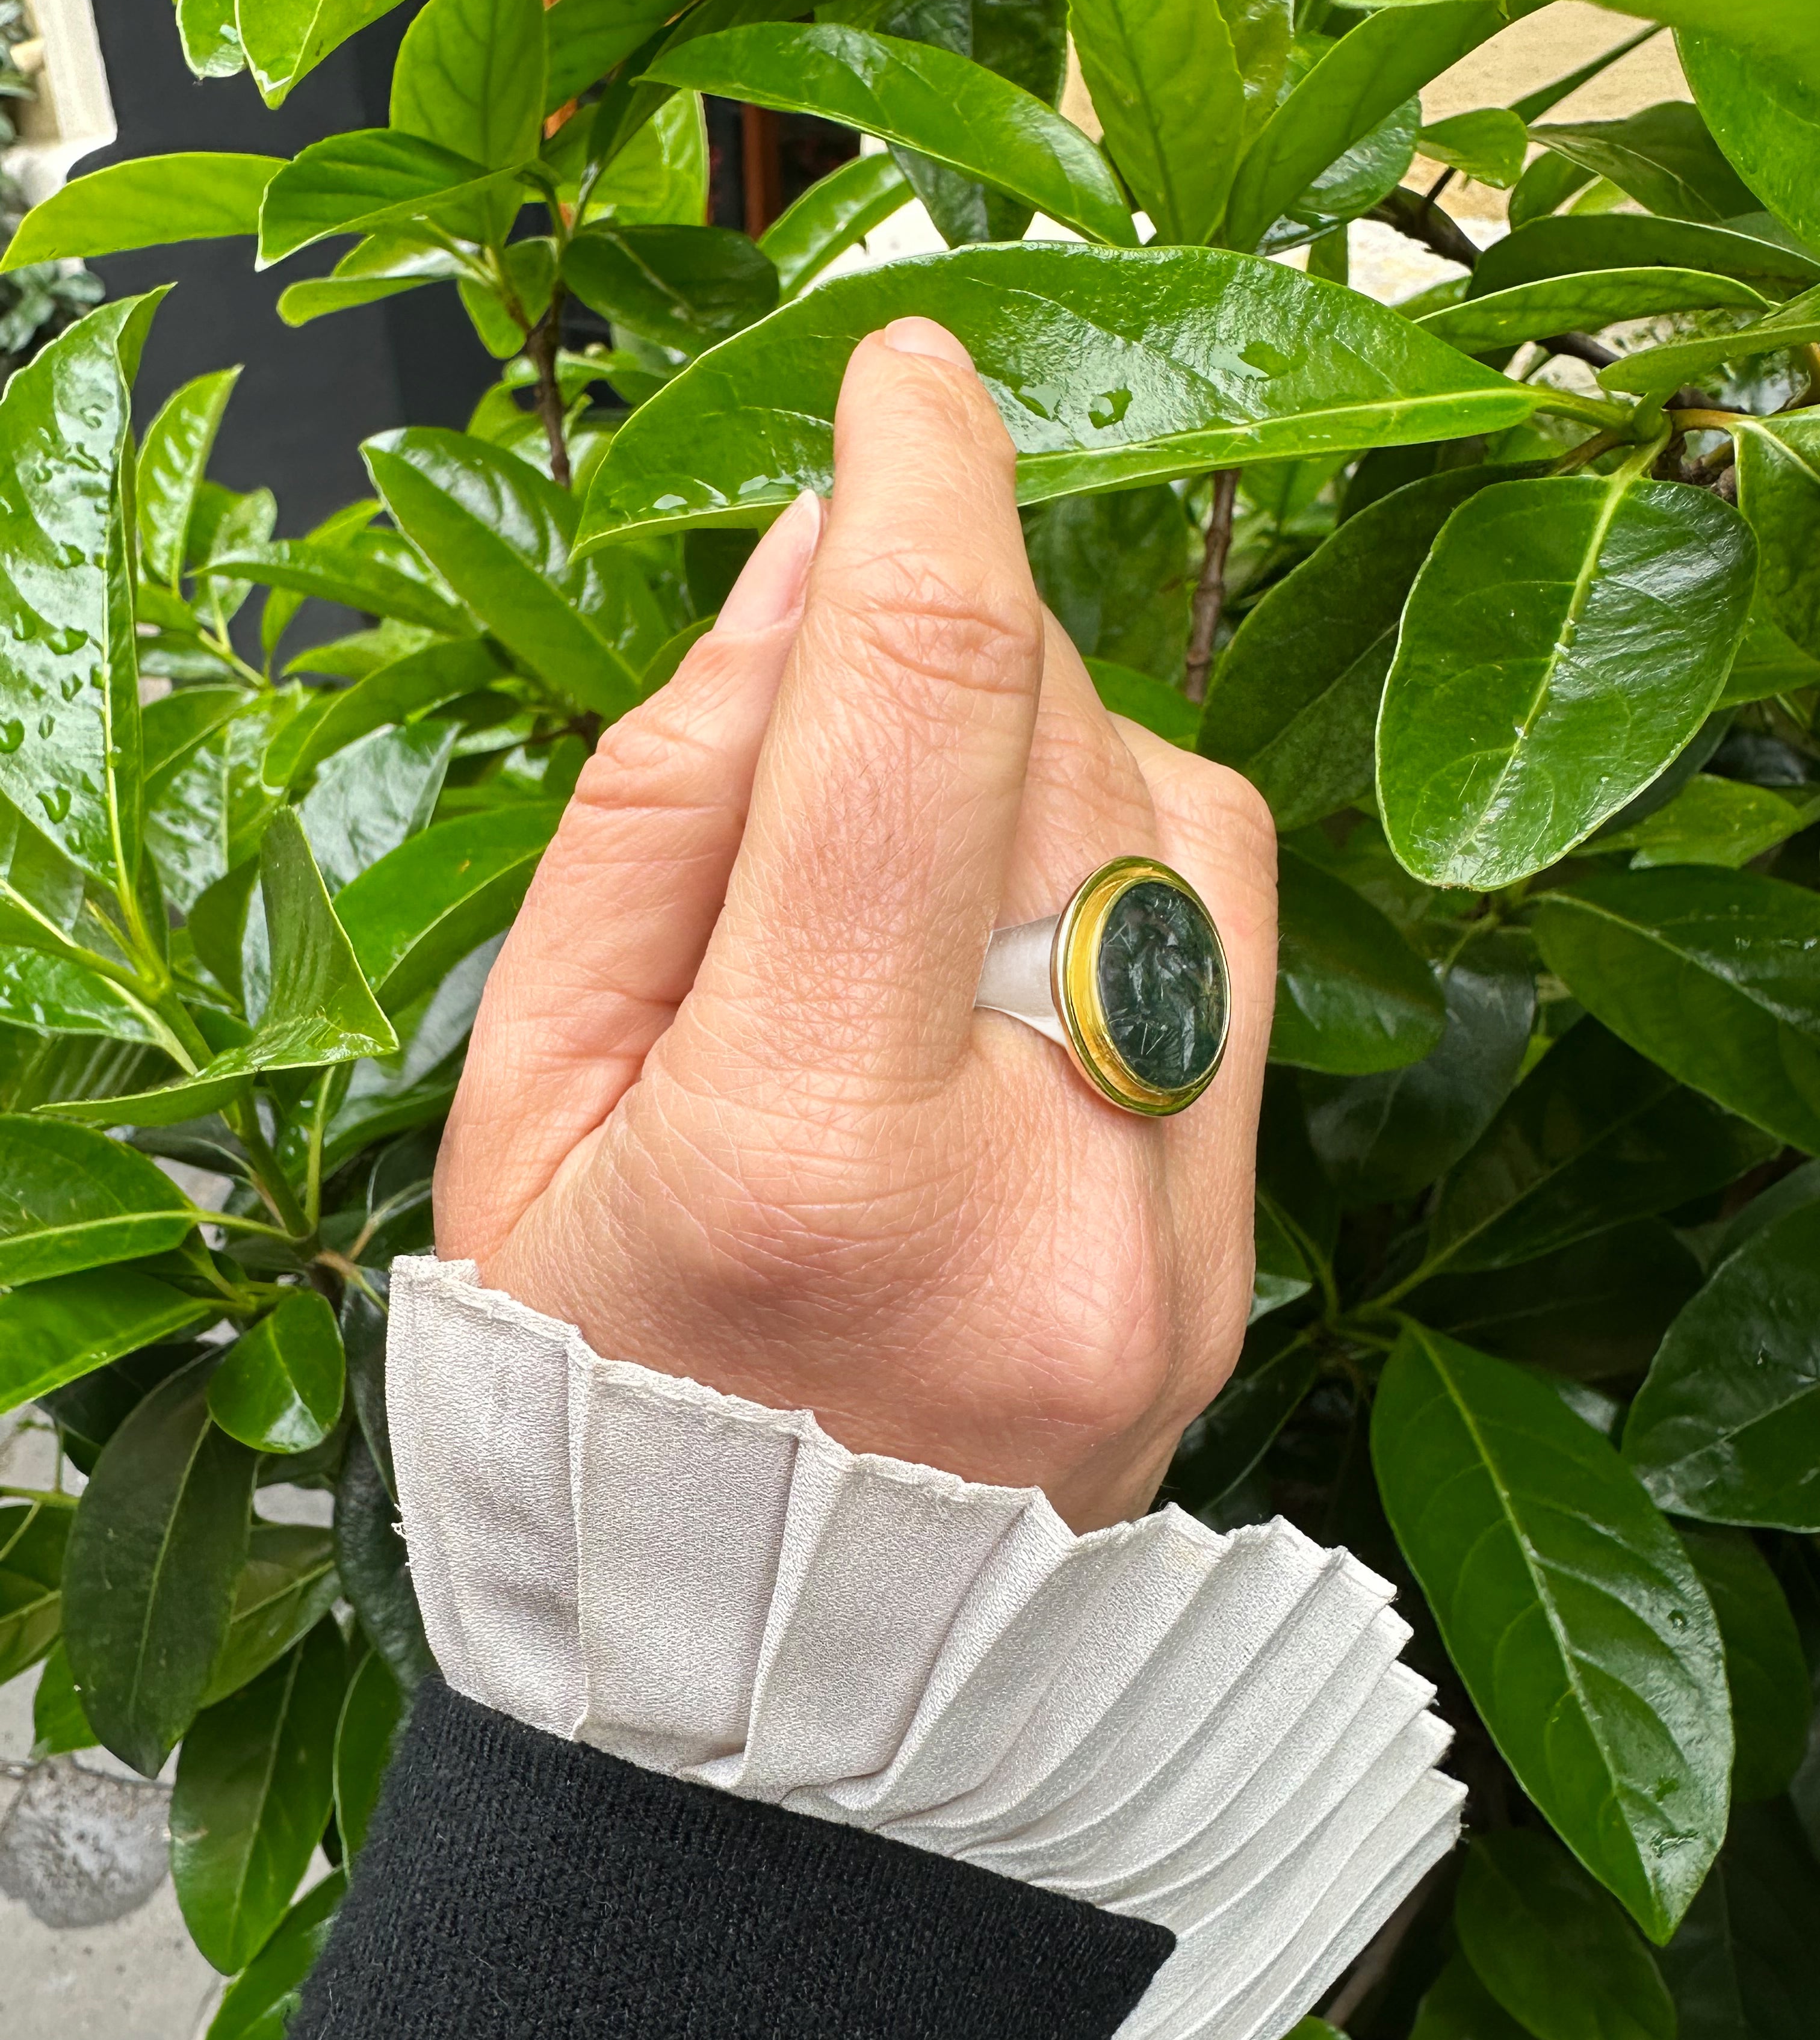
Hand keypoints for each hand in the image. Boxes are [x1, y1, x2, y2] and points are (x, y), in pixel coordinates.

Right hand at [436, 320, 1276, 1531]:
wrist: (758, 1671)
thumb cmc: (598, 1381)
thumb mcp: (534, 1094)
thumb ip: (670, 805)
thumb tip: (814, 562)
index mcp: (803, 1150)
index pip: (913, 706)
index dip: (926, 485)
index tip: (910, 368)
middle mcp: (1030, 1197)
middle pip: (1056, 746)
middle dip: (955, 647)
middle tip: (835, 711)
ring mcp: (1165, 1248)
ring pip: (1182, 826)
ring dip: (1051, 755)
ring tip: (910, 866)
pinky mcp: (1231, 1271)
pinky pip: (1233, 958)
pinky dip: (1127, 878)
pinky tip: (1009, 950)